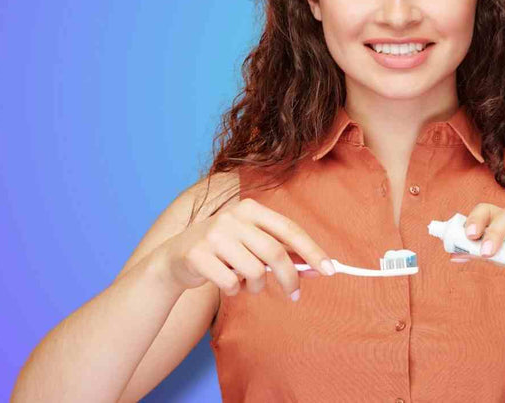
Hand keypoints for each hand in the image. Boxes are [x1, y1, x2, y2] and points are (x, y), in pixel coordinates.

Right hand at [158, 198, 335, 301]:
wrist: (174, 258)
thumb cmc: (224, 252)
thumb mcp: (252, 244)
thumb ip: (282, 252)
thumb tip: (319, 268)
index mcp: (250, 208)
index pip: (289, 230)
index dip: (312, 251)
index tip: (330, 270)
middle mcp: (232, 217)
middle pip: (274, 253)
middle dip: (290, 278)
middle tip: (295, 295)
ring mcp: (213, 234)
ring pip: (254, 271)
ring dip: (256, 286)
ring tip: (247, 284)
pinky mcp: (197, 254)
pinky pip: (231, 283)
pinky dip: (234, 290)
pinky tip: (226, 284)